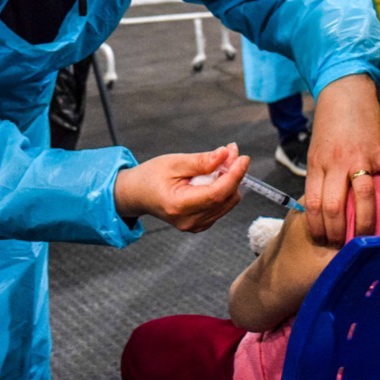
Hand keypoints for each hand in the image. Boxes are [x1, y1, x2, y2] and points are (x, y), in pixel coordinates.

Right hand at [114, 144, 248, 232]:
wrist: (137, 194)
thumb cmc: (150, 177)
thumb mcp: (174, 162)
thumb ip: (202, 161)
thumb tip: (227, 155)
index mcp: (179, 206)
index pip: (217, 193)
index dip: (234, 175)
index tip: (243, 158)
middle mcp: (189, 221)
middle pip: (225, 199)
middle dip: (233, 174)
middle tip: (230, 152)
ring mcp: (195, 226)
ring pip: (226, 203)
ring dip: (229, 181)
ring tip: (220, 163)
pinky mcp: (199, 225)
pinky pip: (221, 207)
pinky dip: (223, 190)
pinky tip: (213, 177)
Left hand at [304, 74, 379, 245]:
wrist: (344, 89)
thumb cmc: (330, 123)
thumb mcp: (317, 151)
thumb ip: (321, 176)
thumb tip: (324, 207)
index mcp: (317, 165)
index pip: (313, 204)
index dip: (317, 227)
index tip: (322, 241)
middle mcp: (336, 163)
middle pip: (334, 207)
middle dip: (337, 233)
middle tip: (342, 246)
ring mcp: (360, 158)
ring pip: (362, 198)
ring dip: (364, 224)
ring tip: (365, 239)